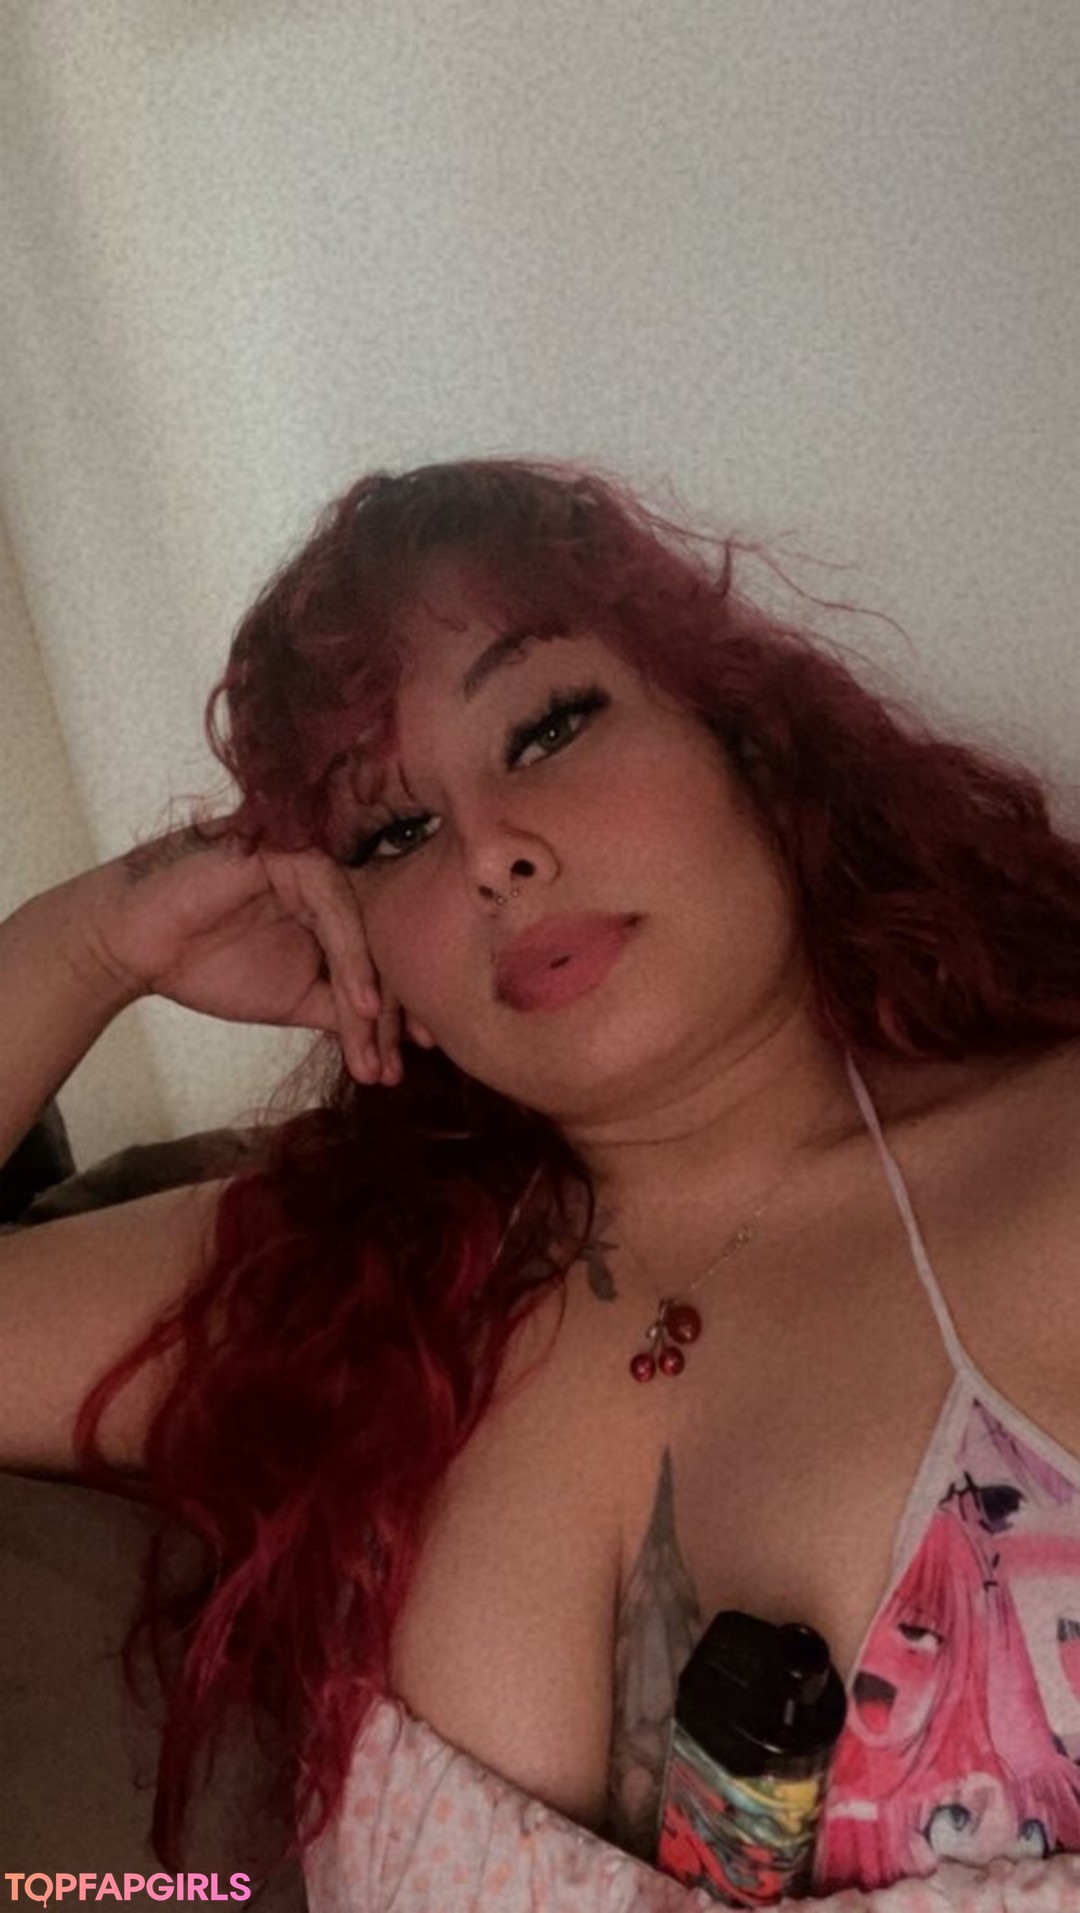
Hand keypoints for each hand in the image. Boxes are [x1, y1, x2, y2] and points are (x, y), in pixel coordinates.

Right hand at [72, 824, 434, 1085]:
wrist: (137, 947)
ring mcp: (314, 860)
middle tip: (410, 1056)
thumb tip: (389, 1041)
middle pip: (382, 939)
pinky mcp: (290, 850)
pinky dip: (352, 954)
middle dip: (399, 1002)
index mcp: (336, 907)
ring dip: (374, 988)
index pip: (381, 954)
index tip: (413, 1059)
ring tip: (379, 1038)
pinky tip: (361, 1003)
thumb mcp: (292, 999)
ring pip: (364, 926)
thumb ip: (340, 1008)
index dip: (400, 1007)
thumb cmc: (208, 964)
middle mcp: (333, 879)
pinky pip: (334, 903)